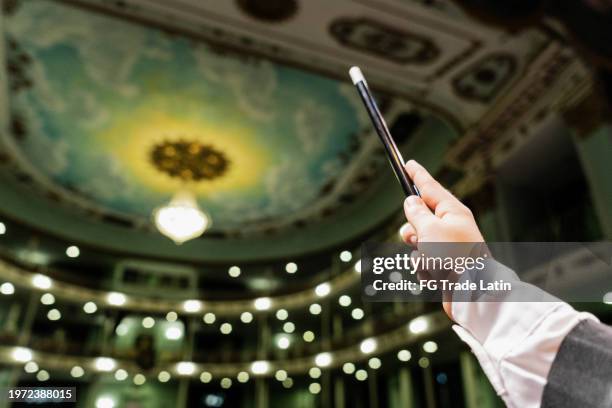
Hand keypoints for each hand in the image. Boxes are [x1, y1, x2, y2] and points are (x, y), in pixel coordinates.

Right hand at [399, 160, 484, 317]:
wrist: (471, 293)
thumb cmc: (454, 257)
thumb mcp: (430, 229)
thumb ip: (417, 213)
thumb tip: (411, 201)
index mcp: (453, 212)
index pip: (430, 187)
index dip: (417, 175)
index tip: (408, 163)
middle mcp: (452, 227)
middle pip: (420, 218)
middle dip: (412, 230)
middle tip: (415, 237)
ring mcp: (448, 247)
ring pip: (417, 242)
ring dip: (418, 253)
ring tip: (430, 262)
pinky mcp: (444, 266)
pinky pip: (423, 262)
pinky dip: (424, 269)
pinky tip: (435, 275)